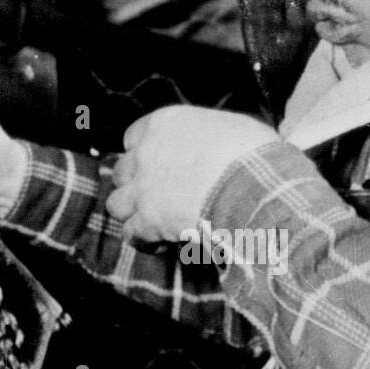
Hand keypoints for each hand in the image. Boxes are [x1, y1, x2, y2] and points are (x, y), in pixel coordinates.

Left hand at [106, 105, 277, 242]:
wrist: (252, 184)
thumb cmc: (252, 152)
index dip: (143, 155)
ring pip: (116, 204)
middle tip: (157, 197)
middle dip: (135, 185)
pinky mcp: (147, 221)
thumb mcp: (231, 127)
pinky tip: (162, 244)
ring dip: (133, 214)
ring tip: (154, 222)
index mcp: (163, 124)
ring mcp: (142, 188)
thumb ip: (210, 136)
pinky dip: (143, 241)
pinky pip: (130, 235)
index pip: (133, 138)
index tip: (159, 166)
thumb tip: (222, 148)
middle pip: (121, 172)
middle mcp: (145, 153)